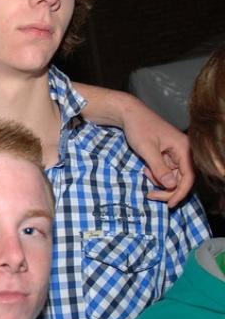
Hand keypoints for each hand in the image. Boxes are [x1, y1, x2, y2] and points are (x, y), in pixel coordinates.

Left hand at [76, 82, 193, 206]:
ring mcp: (175, 153)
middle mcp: (183, 150)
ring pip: (173, 177)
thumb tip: (171, 185)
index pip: (189, 176)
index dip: (180, 193)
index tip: (169, 204)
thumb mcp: (147, 149)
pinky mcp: (167, 154)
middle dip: (167, 189)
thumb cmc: (138, 128)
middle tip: (150, 195)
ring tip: (145, 172)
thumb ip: (159, 168)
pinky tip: (146, 169)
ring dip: (159, 181)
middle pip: (182, 179)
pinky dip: (156, 174)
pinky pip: (166, 171)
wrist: (128, 114)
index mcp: (184, 147)